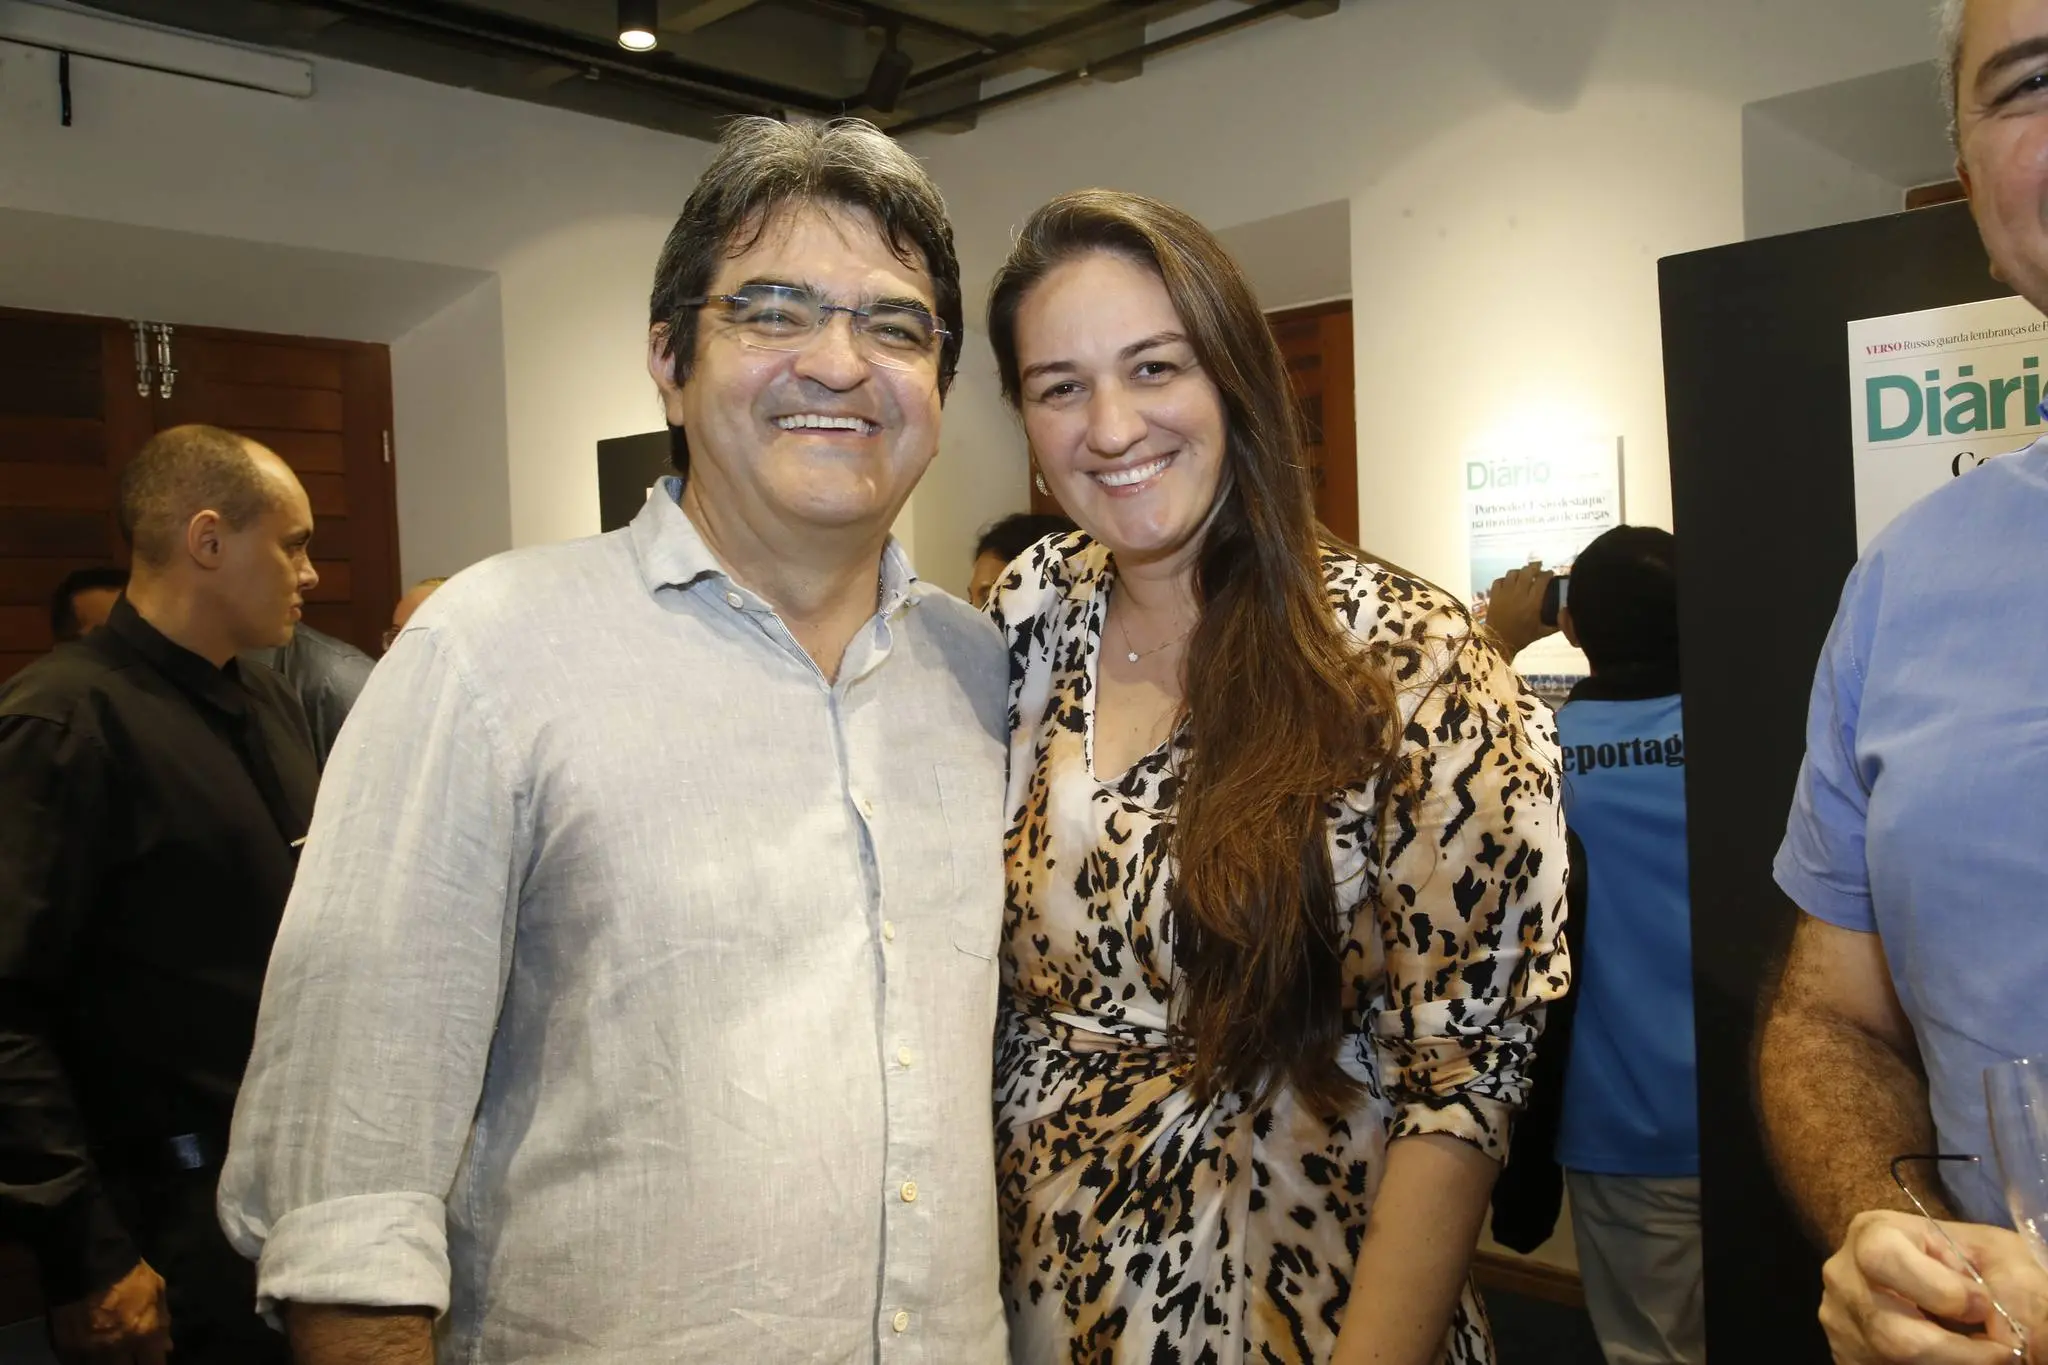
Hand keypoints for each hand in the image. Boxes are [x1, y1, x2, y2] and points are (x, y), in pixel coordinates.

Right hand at [48, 1258, 170, 1364]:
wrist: (87, 1261)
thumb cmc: (129, 1274)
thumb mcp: (156, 1290)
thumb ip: (162, 1320)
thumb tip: (167, 1347)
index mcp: (144, 1334)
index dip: (152, 1364)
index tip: (149, 1361)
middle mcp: (118, 1348)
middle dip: (129, 1364)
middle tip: (128, 1356)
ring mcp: (90, 1350)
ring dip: (107, 1362)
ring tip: (110, 1353)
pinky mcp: (66, 1348)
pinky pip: (77, 1363)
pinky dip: (85, 1360)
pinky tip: (90, 1352)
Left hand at [1482, 564, 1556, 659]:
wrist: (1499, 642)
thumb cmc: (1522, 637)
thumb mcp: (1542, 632)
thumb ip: (1556, 624)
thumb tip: (1567, 617)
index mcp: (1532, 603)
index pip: (1542, 580)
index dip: (1548, 574)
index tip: (1551, 573)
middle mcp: (1519, 595)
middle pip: (1527, 571)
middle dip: (1534, 566)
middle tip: (1539, 566)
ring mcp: (1504, 594)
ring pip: (1512, 573)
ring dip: (1520, 571)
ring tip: (1524, 573)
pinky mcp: (1494, 595)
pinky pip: (1499, 580)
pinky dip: (1505, 579)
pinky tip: (1509, 582)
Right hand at [1821, 1210, 2047, 1363]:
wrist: (1942, 1290)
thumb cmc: (1969, 1264)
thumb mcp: (1989, 1252)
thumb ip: (1994, 1273)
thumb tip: (1995, 1322)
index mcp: (1872, 1234)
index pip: (1885, 1258)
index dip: (1941, 1291)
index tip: (1983, 1307)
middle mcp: (1843, 1277)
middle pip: (1890, 1332)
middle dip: (1955, 1352)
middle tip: (1997, 1352)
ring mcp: (1839, 1321)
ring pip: (1890, 1360)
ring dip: (1948, 1364)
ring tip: (1978, 1355)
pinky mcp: (1845, 1355)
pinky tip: (1947, 1357)